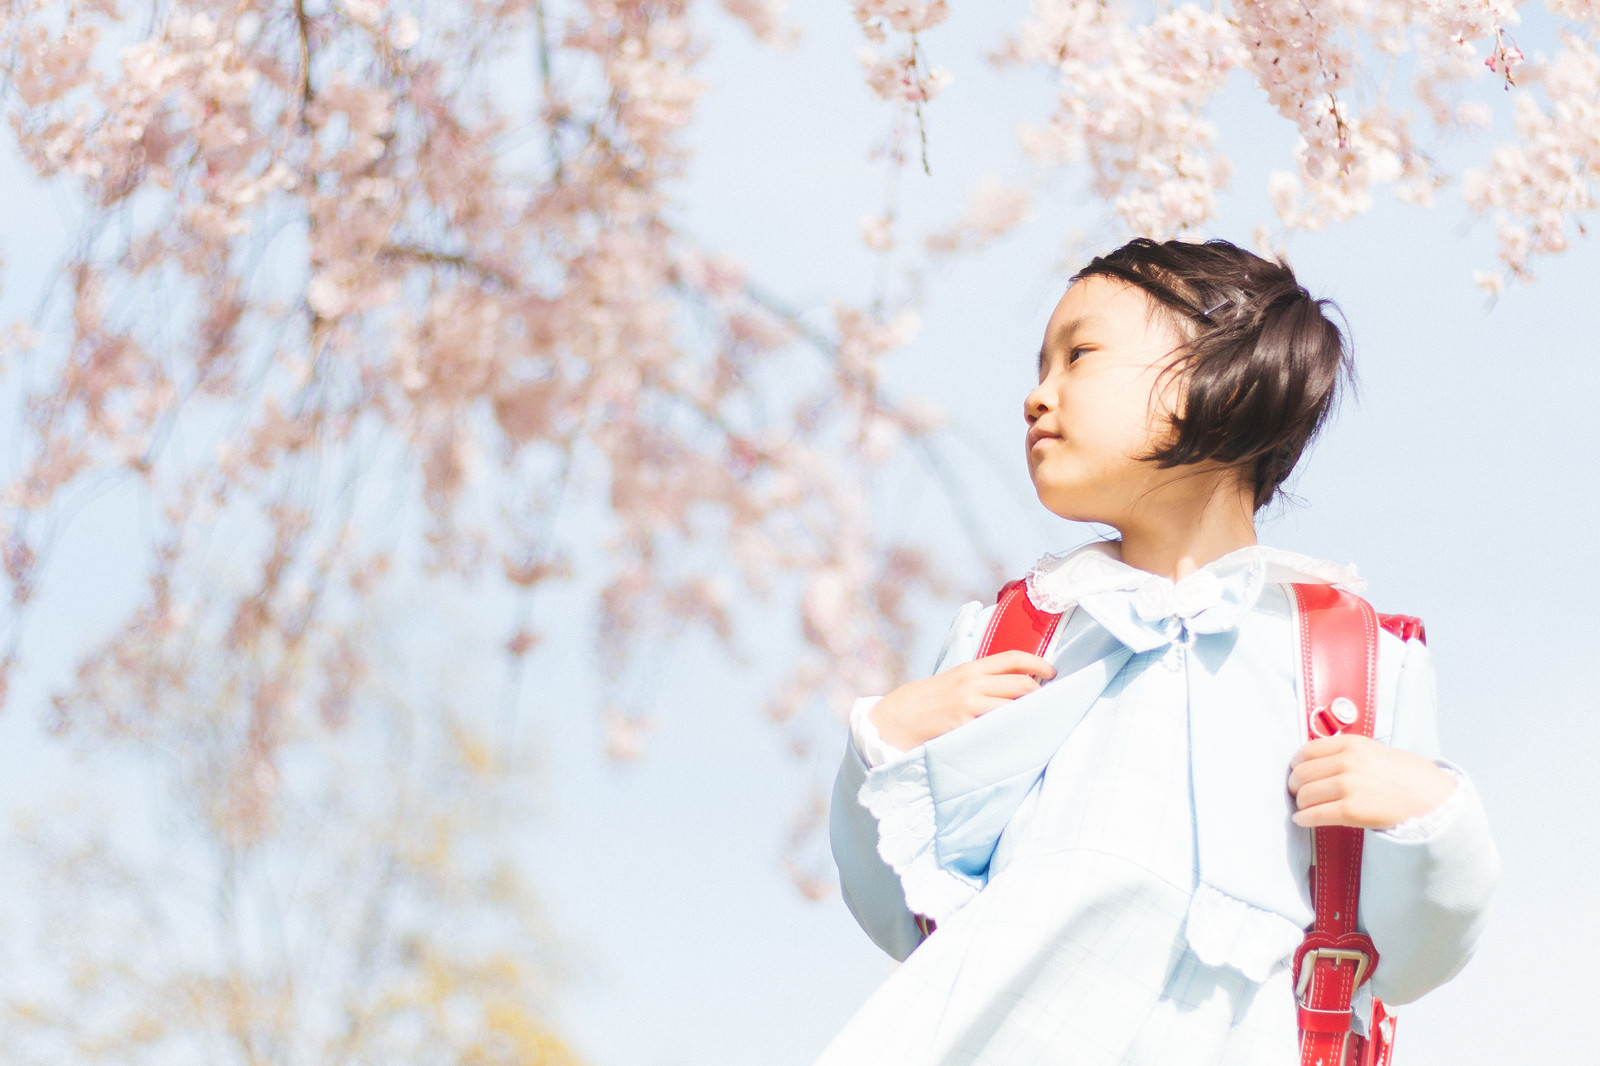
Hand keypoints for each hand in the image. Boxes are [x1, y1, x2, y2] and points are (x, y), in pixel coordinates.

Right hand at [868, 651, 1055, 750]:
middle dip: (1039, 696)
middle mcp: (972, 683)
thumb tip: (1016, 685)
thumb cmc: (931, 701)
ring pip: (1014, 707)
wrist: (899, 718)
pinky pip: (997, 727)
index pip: (1013, 658)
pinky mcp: (963, 725)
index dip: (1038, 663)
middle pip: (1022, 684)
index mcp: (972, 668)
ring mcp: (968, 704)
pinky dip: (1010, 731)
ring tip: (1033, 723)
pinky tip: (1014, 738)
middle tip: (1046, 705)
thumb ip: (982, 680)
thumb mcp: (956, 681)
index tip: (1052, 672)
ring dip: (1029, 716)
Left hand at [1288, 733, 1455, 829]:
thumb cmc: (1408, 776)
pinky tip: (1302, 820)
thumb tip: (1319, 761)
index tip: (1297, 771)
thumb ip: (1347, 753)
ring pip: (1305, 794)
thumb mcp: (1376, 751)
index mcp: (1352, 744)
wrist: (1433, 800)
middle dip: (1295, 785)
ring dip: (1300, 803)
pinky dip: (1303, 818)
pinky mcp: (1350, 810)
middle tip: (1298, 792)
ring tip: (1304, 807)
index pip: (1307, 751)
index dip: (1297, 764)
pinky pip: (1314, 814)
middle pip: (1301, 774)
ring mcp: (1348, 786)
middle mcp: (1347, 762)